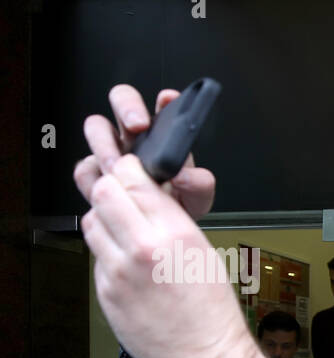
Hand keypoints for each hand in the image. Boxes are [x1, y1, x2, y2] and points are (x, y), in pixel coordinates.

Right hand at [75, 84, 215, 219]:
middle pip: (122, 100)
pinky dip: (92, 176)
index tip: (168, 100)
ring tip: (117, 167)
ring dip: (104, 144)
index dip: (165, 99)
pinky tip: (104, 187)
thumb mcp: (197, 199)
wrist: (158, 231)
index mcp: (163, 135)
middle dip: (127, 107)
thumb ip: (199, 185)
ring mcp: (112, 151)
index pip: (163, 105)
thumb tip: (184, 175)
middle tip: (138, 126)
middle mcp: (135, 137)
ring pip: (96, 127)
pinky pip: (84, 166)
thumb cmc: (177, 206)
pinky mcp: (94, 172)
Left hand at [80, 134, 269, 357]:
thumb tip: (147, 194)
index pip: (133, 179)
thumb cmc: (213, 313)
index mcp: (176, 234)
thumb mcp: (203, 253)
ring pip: (91, 223)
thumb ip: (171, 219)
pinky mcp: (105, 292)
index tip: (133, 175)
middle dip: (113, 191)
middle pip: (104, 194)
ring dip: (105, 221)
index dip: (129, 172)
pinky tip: (129, 268)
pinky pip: (97, 258)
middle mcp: (143, 248)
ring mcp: (118, 272)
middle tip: (124, 199)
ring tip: (125, 235)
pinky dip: (108, 255)